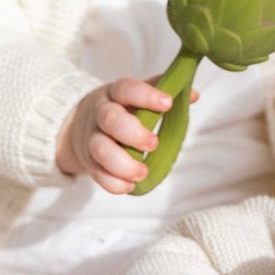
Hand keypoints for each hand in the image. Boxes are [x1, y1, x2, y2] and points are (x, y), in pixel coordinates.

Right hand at [56, 77, 191, 193]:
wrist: (80, 122)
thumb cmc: (120, 108)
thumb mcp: (136, 95)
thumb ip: (163, 92)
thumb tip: (194, 96)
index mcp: (115, 94)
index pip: (126, 89)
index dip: (145, 95)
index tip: (167, 104)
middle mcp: (100, 114)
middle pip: (110, 119)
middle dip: (133, 134)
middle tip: (154, 144)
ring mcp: (92, 138)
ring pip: (100, 149)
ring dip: (122, 164)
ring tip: (143, 173)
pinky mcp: (89, 161)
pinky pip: (97, 174)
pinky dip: (113, 183)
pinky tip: (129, 186)